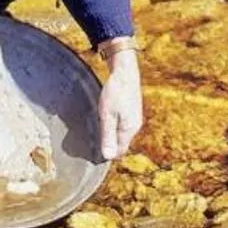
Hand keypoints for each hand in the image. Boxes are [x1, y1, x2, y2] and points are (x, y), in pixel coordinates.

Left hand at [96, 39, 142, 159]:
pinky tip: (107, 120)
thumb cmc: (115, 92)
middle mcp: (135, 126)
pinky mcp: (133, 111)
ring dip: (112, 137)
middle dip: (109, 146)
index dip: (107, 154)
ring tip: (99, 131)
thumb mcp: (107, 115)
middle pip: (122, 144)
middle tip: (93, 143)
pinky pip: (124, 126)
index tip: (92, 154)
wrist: (125, 71)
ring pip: (123, 135)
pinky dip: (115, 128)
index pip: (119, 152)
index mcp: (129, 129)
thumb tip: (107, 156)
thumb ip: (107, 136)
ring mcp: (135, 118)